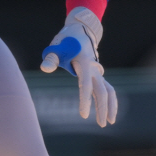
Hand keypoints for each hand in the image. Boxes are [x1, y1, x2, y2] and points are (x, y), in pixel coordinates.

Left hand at [40, 7, 117, 126]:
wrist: (79, 31)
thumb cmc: (64, 41)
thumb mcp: (55, 47)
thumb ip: (51, 58)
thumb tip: (45, 68)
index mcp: (83, 63)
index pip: (85, 85)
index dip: (85, 100)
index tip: (83, 115)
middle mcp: (93, 68)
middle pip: (101, 90)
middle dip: (102, 108)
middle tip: (100, 125)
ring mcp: (97, 72)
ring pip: (109, 90)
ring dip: (110, 106)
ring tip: (109, 122)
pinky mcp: (98, 74)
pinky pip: (108, 89)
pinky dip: (111, 101)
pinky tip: (109, 113)